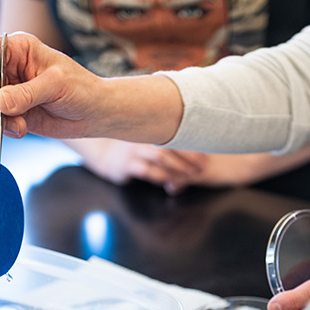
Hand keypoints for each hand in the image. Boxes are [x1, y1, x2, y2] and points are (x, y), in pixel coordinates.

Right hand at [0, 32, 181, 143]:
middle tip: (0, 121)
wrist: (94, 113)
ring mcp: (9, 92)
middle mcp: (8, 69)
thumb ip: (27, 94)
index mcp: (18, 49)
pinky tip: (21, 130)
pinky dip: (4, 130)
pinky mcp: (13, 113)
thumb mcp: (56, 86)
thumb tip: (0, 103)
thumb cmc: (81, 89)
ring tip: (19, 129)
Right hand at [71, 139, 207, 192]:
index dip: (191, 142)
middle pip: (170, 144)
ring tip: (191, 175)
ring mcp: (133, 150)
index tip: (206, 153)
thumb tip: (194, 140)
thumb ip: (165, 137)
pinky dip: (160, 176)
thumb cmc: (133, 147)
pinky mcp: (125, 165)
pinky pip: (146, 170)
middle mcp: (142, 136)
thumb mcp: (147, 137)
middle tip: (202, 167)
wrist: (104, 155)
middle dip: (189, 156)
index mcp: (149, 127)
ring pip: (160, 157)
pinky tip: (170, 182)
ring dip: (178, 167)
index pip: (174, 131)